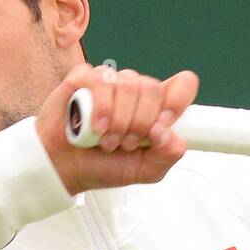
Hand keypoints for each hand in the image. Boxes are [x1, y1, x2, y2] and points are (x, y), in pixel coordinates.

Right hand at [36, 63, 198, 194]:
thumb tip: (167, 133)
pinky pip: (101, 80)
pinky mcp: (84, 79)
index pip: (183, 84)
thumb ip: (167, 154)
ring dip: (118, 120)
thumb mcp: (145, 170)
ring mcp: (110, 83)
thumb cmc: (105, 165)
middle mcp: (135, 92)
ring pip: (128, 84)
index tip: (163, 125)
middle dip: (140, 123)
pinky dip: (99, 108)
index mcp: (156, 108)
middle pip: (152, 87)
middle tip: (126, 144)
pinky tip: (93, 127)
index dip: (177, 100)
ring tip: (107, 140)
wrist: (66, 169)